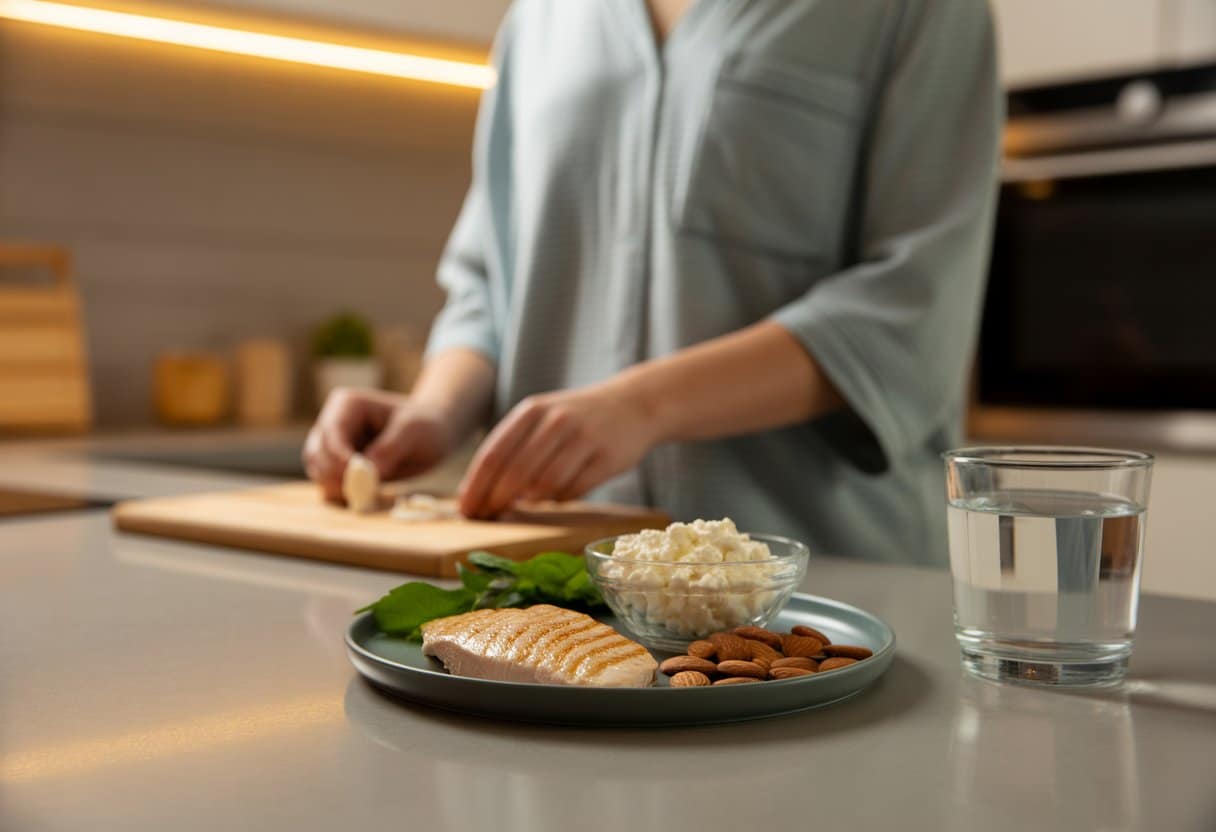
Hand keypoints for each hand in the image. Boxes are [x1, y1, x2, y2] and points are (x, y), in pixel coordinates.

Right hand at [303, 387, 450, 499]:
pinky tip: (362, 496)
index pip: (331, 435)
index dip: (339, 460)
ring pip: (317, 470)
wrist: (432, 435)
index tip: (360, 479)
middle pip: (317, 454)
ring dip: (335, 486)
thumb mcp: (413, 432)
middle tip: (362, 493)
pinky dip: (340, 492)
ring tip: (365, 494)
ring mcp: (332, 444)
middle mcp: (333, 422)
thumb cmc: (424, 426)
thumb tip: (365, 473)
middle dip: (335, 476)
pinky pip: (328, 482)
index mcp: (347, 404)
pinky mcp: (338, 464)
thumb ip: (388, 450)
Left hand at [457, 380, 659, 517]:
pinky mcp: (606, 459)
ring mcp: (583, 439)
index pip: (494, 454)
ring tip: (527, 504)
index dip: (476, 486)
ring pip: (545, 485)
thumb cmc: (576, 419)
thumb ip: (514, 448)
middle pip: (516, 473)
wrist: (633, 405)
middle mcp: (556, 421)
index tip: (466, 509)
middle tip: (488, 517)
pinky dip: (560, 498)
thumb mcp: (542, 418)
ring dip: (531, 502)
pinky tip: (558, 494)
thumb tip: (480, 492)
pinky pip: (573, 491)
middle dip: (497, 500)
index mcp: (533, 410)